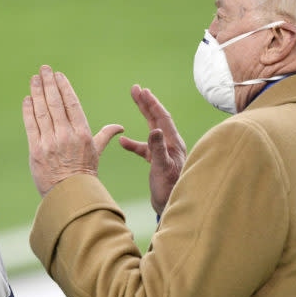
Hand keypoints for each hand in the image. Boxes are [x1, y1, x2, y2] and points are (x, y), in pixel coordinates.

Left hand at [22, 65, 123, 196]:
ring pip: (42, 111)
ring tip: (34, 79)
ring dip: (37, 92)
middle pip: (55, 103)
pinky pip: (31, 125)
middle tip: (44, 69)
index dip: (64, 87)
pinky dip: (29, 110)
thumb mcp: (97, 153)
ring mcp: (50, 142)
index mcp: (82, 133)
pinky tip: (27, 99)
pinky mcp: (36, 150)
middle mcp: (66, 135)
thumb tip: (119, 127)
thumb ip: (105, 135)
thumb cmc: (85, 173)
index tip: (58, 75)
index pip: (72, 104)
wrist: (71, 195)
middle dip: (49, 83)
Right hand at [119, 85, 186, 215]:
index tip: (142, 90)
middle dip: (147, 103)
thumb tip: (154, 129)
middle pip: (158, 118)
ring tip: (136, 101)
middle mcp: (171, 145)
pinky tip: (123, 142)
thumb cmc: (169, 189)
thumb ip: (157, 149)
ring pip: (152, 129)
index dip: (152, 103)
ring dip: (143, 115)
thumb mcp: (162, 168)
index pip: (162, 118)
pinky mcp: (159, 162)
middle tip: (136, 88)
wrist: (172, 207)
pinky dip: (134, 143)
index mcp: (173, 143)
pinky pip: (145, 148)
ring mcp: (165, 153)